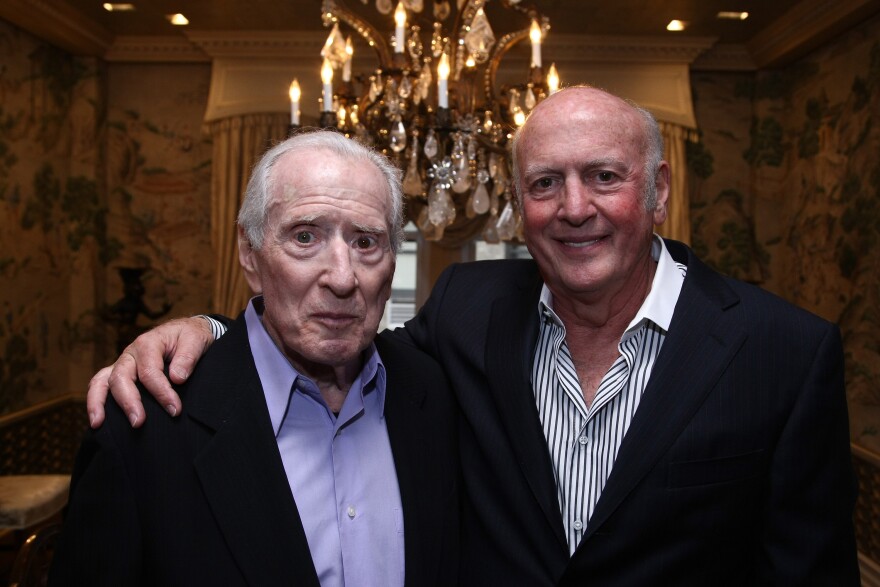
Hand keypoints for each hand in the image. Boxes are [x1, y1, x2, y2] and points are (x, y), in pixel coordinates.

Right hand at [86, 316, 215, 427]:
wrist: (186, 332)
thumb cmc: (190, 337)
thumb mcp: (196, 339)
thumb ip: (188, 357)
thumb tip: (177, 378)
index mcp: (148, 343)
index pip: (149, 371)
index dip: (161, 392)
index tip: (174, 409)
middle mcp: (131, 353)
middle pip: (121, 377)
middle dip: (129, 401)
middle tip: (139, 423)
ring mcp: (123, 363)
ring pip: (103, 381)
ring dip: (99, 403)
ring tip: (98, 423)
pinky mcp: (121, 373)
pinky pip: (100, 384)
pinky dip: (94, 400)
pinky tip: (96, 421)